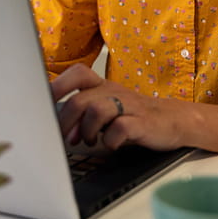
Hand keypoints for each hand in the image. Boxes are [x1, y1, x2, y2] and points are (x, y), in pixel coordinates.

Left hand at [51, 64, 182, 151]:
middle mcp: (114, 92)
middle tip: (66, 138)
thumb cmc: (135, 115)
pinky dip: (110, 140)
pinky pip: (120, 128)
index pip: (78, 74)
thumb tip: (57, 127)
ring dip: (87, 130)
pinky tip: (111, 144)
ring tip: (89, 141)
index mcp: (104, 86)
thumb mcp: (108, 109)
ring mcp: (129, 106)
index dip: (58, 85)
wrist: (175, 120)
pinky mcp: (142, 122)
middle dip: (66, 122)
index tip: (43, 102)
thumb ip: (83, 116)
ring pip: (97, 110)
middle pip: (80, 100)